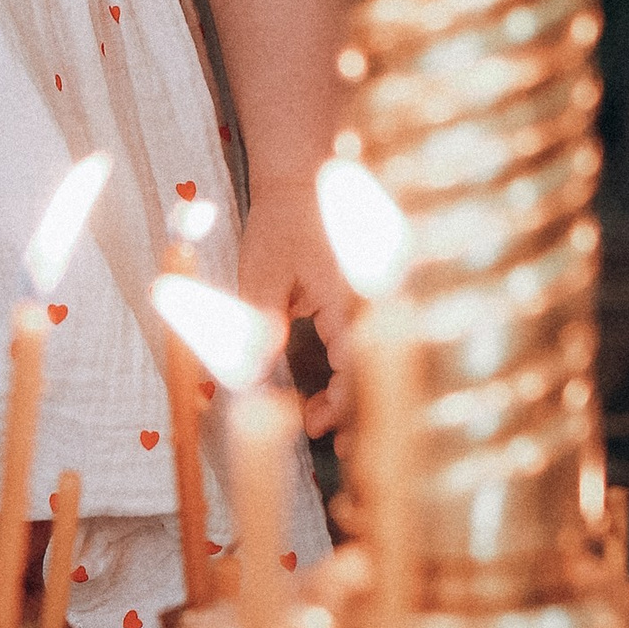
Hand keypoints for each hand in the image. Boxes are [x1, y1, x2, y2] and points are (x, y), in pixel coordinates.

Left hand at [237, 174, 353, 438]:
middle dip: (357, 414)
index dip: (345, 405)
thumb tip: (253, 374)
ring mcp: (375, 301)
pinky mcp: (366, 303)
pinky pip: (366, 347)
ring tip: (321, 424)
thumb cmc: (283, 221)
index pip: (357, 364)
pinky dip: (350, 375)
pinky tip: (327, 396)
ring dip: (351, 397)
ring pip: (373, 362)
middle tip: (337, 449)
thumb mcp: (261, 271)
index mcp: (352, 294)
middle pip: (375, 370)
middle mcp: (374, 301)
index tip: (322, 432)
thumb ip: (259, 320)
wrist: (306, 178)